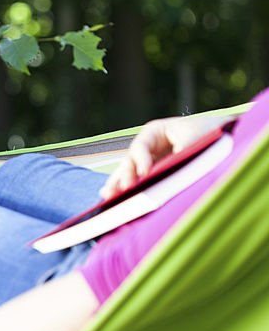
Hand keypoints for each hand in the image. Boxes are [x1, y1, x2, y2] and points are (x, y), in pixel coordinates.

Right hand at [100, 115, 229, 198]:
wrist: (222, 133)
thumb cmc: (209, 132)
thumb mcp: (197, 140)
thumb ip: (182, 153)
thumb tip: (170, 169)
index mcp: (154, 132)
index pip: (140, 146)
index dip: (140, 160)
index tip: (144, 174)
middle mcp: (147, 146)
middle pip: (130, 161)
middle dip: (125, 176)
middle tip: (124, 189)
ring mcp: (148, 160)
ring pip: (128, 172)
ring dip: (119, 184)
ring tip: (108, 196)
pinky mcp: (152, 173)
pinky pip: (136, 181)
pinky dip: (127, 189)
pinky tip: (113, 198)